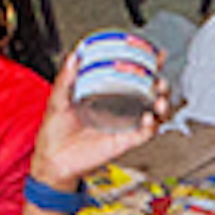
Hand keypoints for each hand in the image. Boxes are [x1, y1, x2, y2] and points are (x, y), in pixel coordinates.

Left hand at [32, 60, 164, 194]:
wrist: (53, 158)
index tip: (155, 55)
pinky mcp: (124, 141)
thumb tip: (74, 57)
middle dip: (160, 84)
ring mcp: (123, 124)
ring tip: (159, 99)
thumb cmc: (55, 132)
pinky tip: (147, 118)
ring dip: (161, 104)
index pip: (131, 77)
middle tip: (159, 79)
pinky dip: (151, 126)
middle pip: (149, 93)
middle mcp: (118, 109)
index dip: (147, 65)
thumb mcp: (58, 100)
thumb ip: (66, 79)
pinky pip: (144, 133)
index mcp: (106, 95)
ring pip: (153, 113)